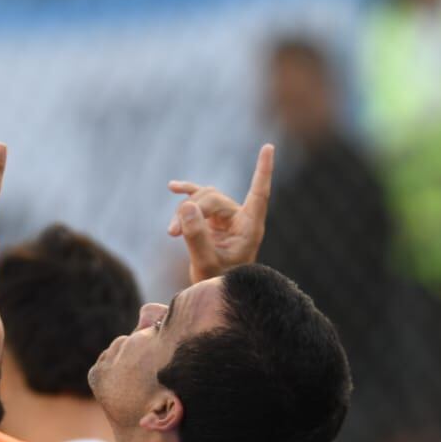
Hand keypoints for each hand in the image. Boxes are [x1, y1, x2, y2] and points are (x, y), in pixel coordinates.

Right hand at [166, 143, 273, 282]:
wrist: (214, 294)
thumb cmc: (218, 282)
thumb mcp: (206, 263)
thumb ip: (197, 236)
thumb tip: (185, 205)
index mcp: (249, 228)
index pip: (258, 194)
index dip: (263, 171)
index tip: (268, 147)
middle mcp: (240, 219)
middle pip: (214, 199)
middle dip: (191, 211)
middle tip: (172, 232)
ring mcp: (226, 218)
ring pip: (203, 199)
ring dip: (185, 210)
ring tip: (171, 232)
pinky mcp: (212, 220)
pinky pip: (199, 198)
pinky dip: (187, 194)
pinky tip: (172, 187)